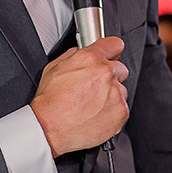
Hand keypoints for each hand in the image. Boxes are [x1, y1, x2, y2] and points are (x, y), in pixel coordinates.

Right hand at [30, 36, 128, 156]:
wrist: (49, 128)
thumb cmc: (50, 101)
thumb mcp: (55, 67)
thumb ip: (75, 55)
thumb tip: (83, 52)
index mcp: (91, 59)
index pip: (115, 44)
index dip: (111, 51)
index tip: (111, 56)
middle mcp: (106, 73)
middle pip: (120, 69)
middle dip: (110, 76)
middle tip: (94, 87)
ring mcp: (115, 93)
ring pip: (121, 90)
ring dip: (111, 95)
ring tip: (92, 104)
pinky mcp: (121, 112)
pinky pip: (122, 107)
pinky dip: (112, 112)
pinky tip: (96, 114)